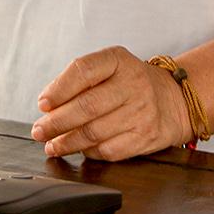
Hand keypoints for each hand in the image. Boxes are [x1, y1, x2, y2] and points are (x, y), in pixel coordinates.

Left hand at [31, 46, 192, 161]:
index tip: (42, 104)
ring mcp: (142, 111)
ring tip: (52, 145)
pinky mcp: (146, 137)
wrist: (174, 99)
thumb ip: (79, 81)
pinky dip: (89, 152)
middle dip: (56, 122)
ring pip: (94, 132)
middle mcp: (133, 83)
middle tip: (40, 131)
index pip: (83, 70)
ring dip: (67, 142)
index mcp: (118, 60)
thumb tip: (48, 108)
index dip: (59, 89)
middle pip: (87, 106)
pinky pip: (109, 150)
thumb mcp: (109, 68)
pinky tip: (79, 149)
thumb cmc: (130, 83)